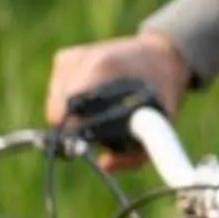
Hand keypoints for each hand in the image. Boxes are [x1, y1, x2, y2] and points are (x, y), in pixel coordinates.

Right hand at [46, 32, 193, 160]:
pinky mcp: (64, 58)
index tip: (88, 143)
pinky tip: (92, 102)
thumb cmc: (163, 89)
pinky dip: (69, 104)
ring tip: (100, 115)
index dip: (75, 133)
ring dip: (71, 117)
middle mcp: (80, 58)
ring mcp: (69, 56)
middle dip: (74, 128)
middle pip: (58, 110)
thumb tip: (104, 164)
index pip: (68, 108)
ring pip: (54, 103)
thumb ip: (136, 152)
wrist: (162, 53)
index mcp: (102, 67)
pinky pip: (56, 93)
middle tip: (97, 135)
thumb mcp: (162, 120)